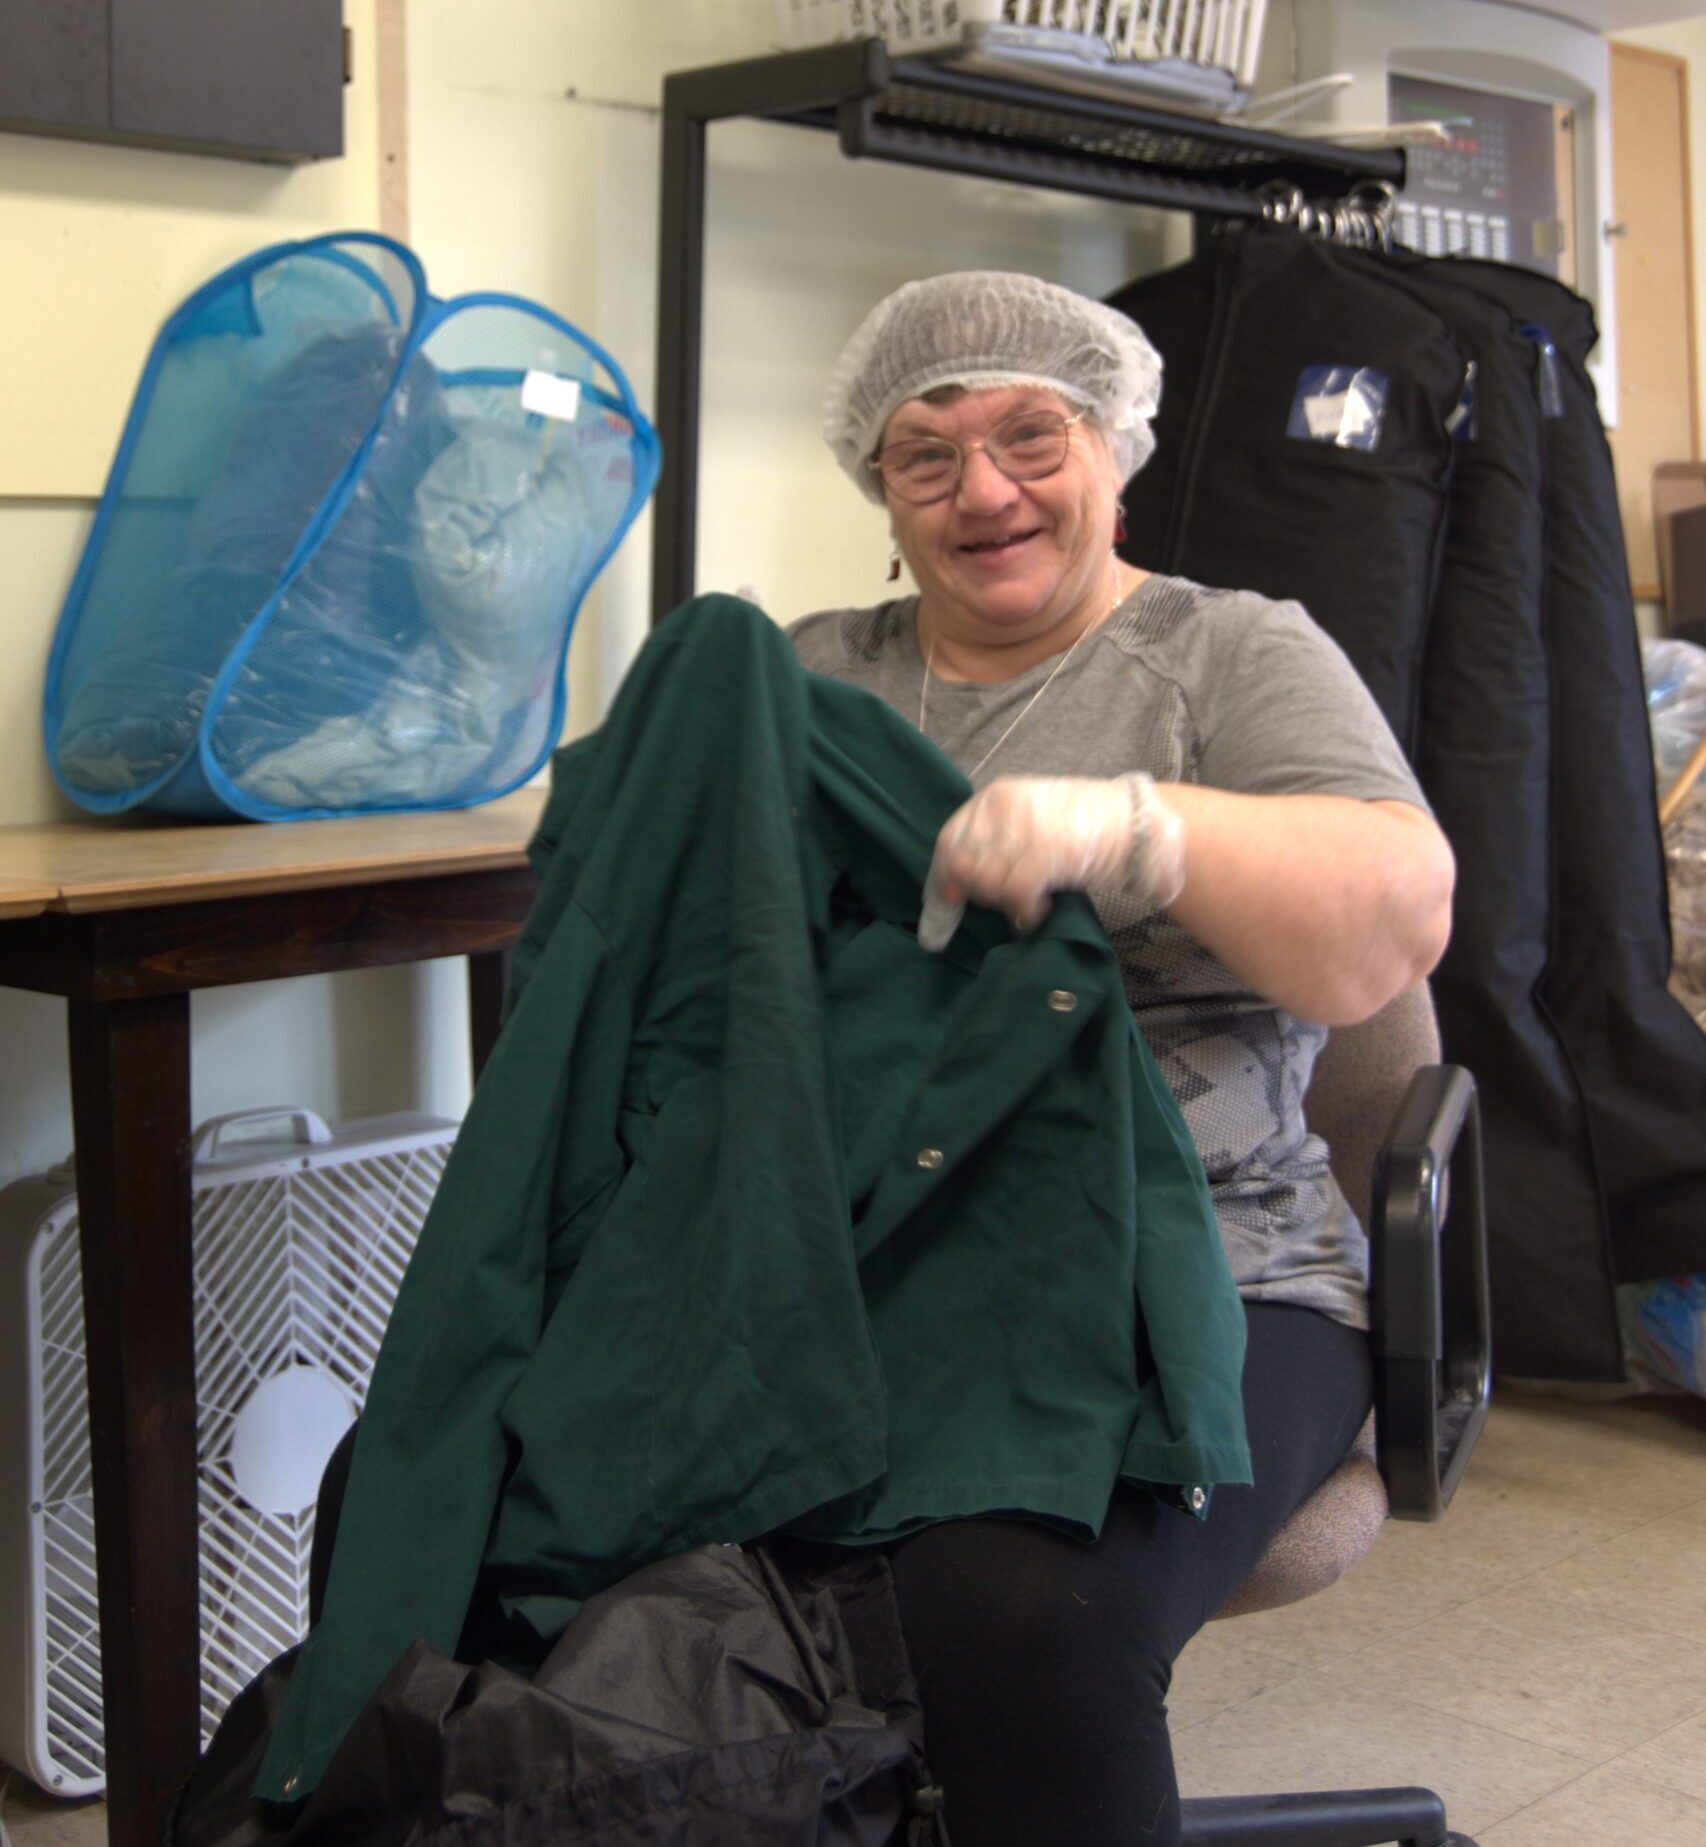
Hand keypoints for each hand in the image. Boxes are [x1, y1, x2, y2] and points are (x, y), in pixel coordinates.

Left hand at [918, 773, 1184, 950]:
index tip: (943, 907)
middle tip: (1012, 900)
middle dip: (980, 895)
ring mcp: (1023, 828)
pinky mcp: (1045, 852)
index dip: (942, 878)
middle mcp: (1002, 806)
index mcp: (994, 796)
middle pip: (963, 866)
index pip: (949, 840)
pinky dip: (1026, 912)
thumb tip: (950, 887)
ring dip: (1007, 904)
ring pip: (987, 883)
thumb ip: (991, 846)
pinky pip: (1016, 895)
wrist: (1133, 826)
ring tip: (1034, 901)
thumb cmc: (1080, 828)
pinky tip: (1044, 908)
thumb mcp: (1028, 824)